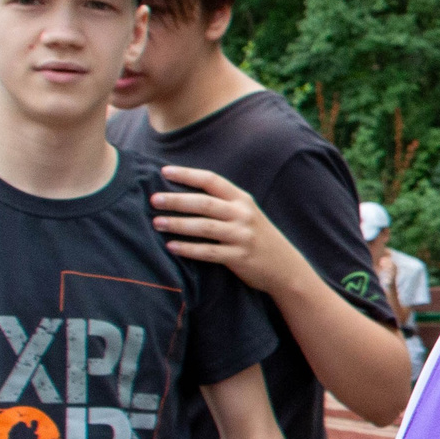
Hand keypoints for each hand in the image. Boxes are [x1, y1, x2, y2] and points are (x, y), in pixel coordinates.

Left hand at [152, 166, 310, 298]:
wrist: (286, 267)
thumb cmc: (258, 238)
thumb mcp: (247, 214)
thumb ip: (223, 204)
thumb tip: (184, 195)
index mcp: (242, 200)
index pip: (211, 180)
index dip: (187, 174)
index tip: (164, 171)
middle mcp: (243, 215)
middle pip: (204, 203)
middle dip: (176, 200)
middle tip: (154, 200)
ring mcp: (242, 236)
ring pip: (204, 227)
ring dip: (177, 224)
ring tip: (156, 223)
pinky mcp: (239, 257)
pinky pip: (208, 252)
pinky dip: (188, 249)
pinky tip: (171, 247)